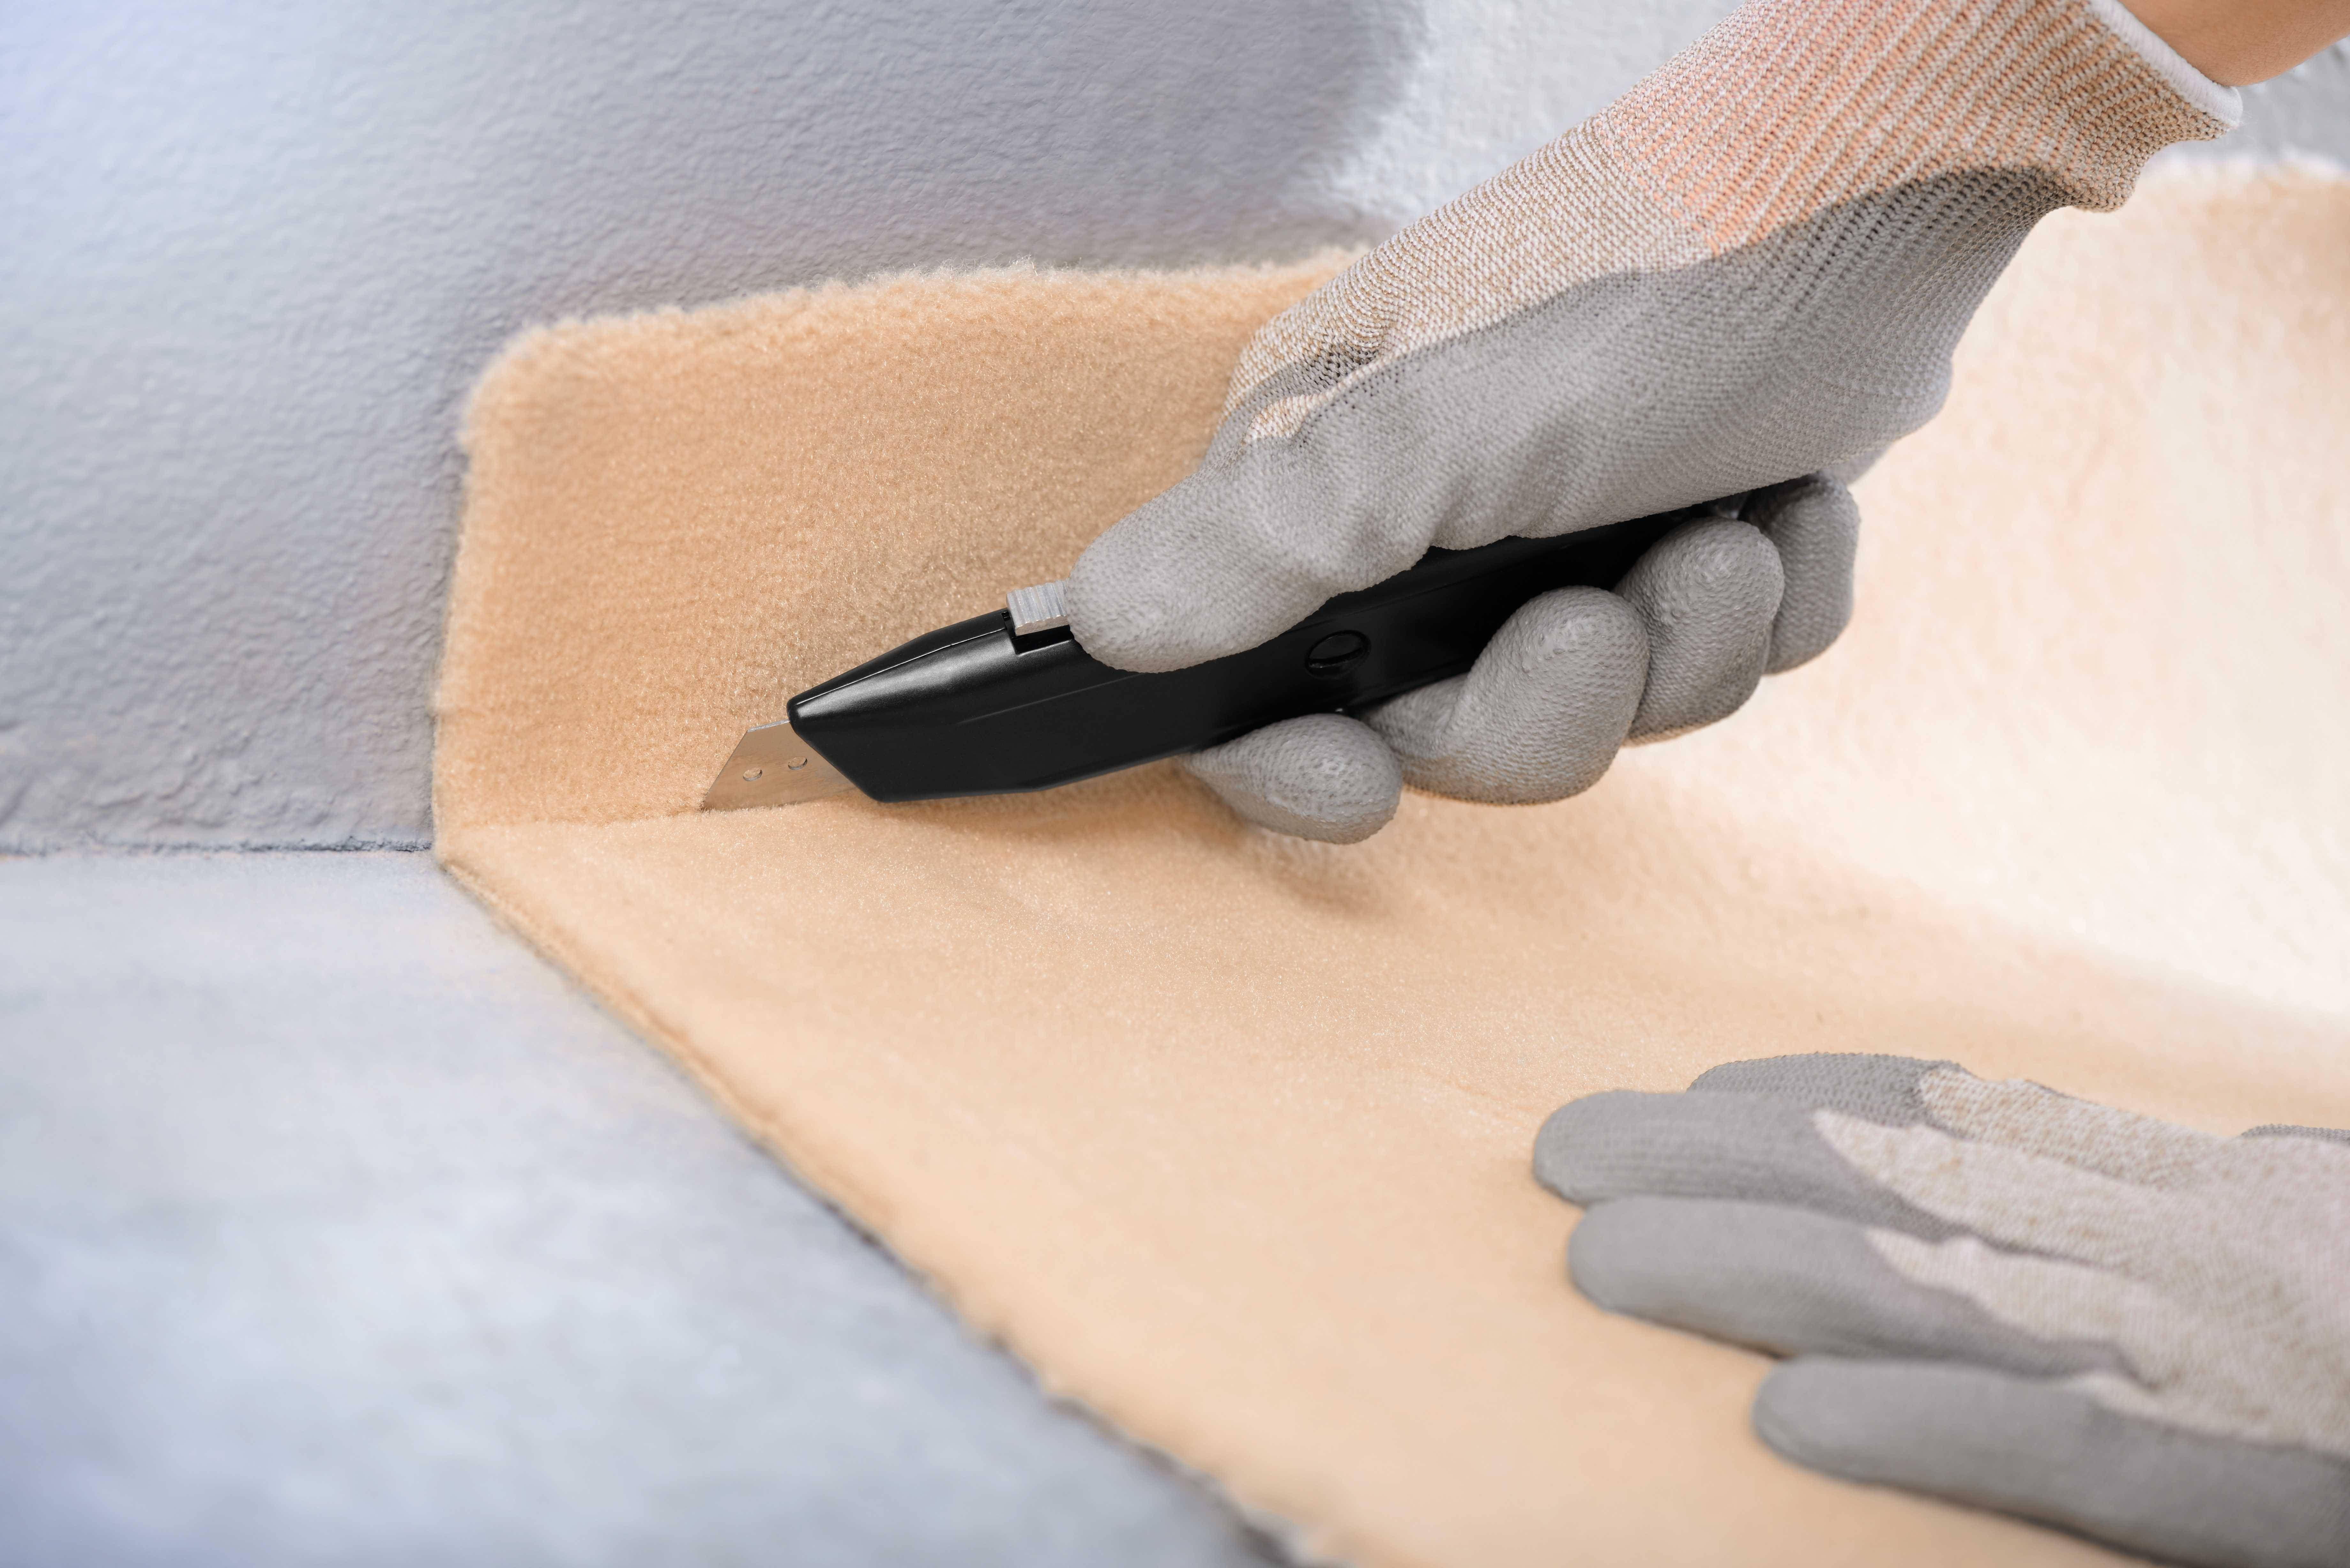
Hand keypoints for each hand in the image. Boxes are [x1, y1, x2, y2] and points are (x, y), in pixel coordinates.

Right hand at [1062, 0, 2235, 842]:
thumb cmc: (1658, 280)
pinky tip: (1784, 511)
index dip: (1288, 761)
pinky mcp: (1685, 531)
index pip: (1242, 675)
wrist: (1896, 182)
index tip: (1361, 787)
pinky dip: (1764, 607)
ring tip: (1721, 540)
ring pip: (1593, 710)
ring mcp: (1564, 527)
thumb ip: (1265, 537)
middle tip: (1606, 617)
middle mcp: (1429, 511)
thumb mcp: (1439, 420)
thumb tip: (1093, 625)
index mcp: (1328, 474)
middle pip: (1439, 729)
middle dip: (1542, 704)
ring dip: (1676, 650)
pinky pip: (1712, 663)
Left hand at [1536, 1054, 2349, 1567]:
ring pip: (1931, 1297)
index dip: (1801, 1097)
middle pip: (1898, 1189)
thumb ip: (2164, 1190)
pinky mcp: (2232, 1477)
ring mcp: (2192, 1353)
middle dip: (1716, 1174)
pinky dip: (1918, 1425)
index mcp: (2172, 1186)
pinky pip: (2052, 1444)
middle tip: (1561, 1160)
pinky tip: (1786, 1417)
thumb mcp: (2280, 1217)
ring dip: (1755, 1277)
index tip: (1679, 1096)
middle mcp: (2158, 1244)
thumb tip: (2145, 1150)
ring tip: (1600, 1263)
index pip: (1957, 1112)